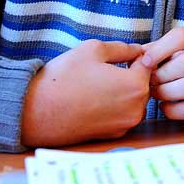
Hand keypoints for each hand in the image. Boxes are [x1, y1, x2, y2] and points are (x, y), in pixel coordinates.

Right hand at [21, 40, 149, 146]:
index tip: (123, 54)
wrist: (35, 112)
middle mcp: (136, 109)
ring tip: (97, 84)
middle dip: (130, 74)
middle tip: (108, 68)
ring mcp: (124, 125)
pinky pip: (120, 114)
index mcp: (136, 85)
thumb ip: (122, 48)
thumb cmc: (63, 78)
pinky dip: (112, 106)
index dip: (136, 55)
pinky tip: (93, 99)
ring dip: (122, 91)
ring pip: (132, 100)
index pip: (148, 64)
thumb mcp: (93, 49)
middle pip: (142, 84)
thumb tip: (137, 51)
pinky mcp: (112, 135)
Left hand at [143, 26, 183, 119]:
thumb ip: (162, 48)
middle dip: (161, 74)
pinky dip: (171, 109)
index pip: (182, 37)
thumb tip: (136, 56)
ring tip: (157, 92)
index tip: (145, 61)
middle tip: (150, 80)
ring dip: (165, 92)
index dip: (159, 49)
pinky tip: (166, 105)